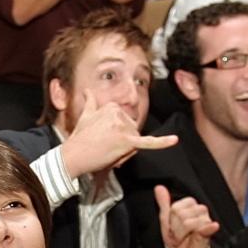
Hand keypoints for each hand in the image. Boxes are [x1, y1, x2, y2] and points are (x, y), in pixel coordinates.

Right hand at [61, 89, 177, 178]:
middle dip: (122, 144)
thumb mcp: (85, 115)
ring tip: (107, 153)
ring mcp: (124, 128)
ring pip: (136, 142)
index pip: (126, 122)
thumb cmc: (79, 139)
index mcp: (113, 106)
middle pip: (132, 132)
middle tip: (104, 148)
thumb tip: (87, 90)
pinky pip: (148, 142)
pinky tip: (174, 140)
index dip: (116, 135)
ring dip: (125, 152)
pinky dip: (162, 142)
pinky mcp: (127, 142)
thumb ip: (90, 102)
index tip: (102, 139)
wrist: (73, 156)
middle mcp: (120, 114)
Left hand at [155, 185, 218, 247]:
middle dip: (175, 229)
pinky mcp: (210, 230)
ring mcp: (205, 220)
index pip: (175, 207)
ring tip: (183, 238)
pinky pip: (208, 226)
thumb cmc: (175, 237)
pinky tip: (212, 227)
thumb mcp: (166, 220)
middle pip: (181, 214)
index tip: (172, 228)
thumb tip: (159, 187)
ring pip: (189, 222)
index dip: (171, 220)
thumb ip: (164, 203)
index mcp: (188, 205)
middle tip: (177, 235)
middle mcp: (198, 210)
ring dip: (181, 234)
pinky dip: (208, 228)